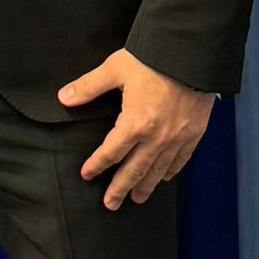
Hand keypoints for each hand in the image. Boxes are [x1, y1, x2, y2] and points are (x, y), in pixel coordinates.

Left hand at [57, 49, 214, 210]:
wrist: (192, 53)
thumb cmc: (153, 59)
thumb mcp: (114, 69)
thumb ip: (88, 87)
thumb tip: (64, 97)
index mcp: (135, 123)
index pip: (111, 152)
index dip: (97, 165)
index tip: (87, 174)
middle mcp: (157, 137)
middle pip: (135, 170)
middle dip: (120, 188)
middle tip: (111, 204)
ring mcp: (178, 137)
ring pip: (159, 170)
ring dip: (146, 186)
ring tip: (137, 198)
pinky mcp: (194, 133)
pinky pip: (181, 159)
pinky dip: (171, 171)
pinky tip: (165, 178)